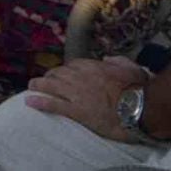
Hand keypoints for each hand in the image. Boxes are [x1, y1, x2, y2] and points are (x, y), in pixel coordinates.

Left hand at [24, 57, 150, 140]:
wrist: (139, 108)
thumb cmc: (139, 89)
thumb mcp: (131, 68)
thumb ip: (117, 61)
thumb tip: (107, 59)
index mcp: (93, 67)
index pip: (73, 65)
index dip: (67, 69)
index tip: (64, 73)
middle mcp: (80, 77)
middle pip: (58, 73)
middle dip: (50, 76)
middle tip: (46, 80)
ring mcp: (76, 94)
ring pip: (51, 86)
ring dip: (38, 85)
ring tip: (31, 87)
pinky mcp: (76, 110)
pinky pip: (53, 104)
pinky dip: (40, 102)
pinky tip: (30, 102)